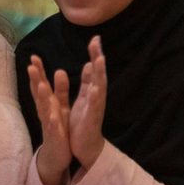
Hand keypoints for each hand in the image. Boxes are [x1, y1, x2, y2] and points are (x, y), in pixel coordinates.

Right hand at [27, 54, 71, 184]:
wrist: (57, 154)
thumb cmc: (58, 128)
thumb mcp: (59, 107)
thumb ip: (60, 90)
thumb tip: (59, 70)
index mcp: (48, 103)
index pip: (40, 84)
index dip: (37, 71)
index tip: (34, 57)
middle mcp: (45, 111)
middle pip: (38, 94)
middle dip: (35, 80)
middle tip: (30, 66)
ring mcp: (48, 123)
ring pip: (43, 109)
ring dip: (41, 98)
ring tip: (40, 85)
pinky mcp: (54, 136)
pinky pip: (53, 128)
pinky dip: (52, 122)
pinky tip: (52, 117)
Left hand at [68, 36, 106, 167]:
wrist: (84, 147)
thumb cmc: (83, 121)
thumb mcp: (84, 97)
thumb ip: (87, 81)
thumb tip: (91, 62)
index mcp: (91, 92)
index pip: (94, 70)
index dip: (95, 54)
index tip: (95, 37)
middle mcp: (96, 98)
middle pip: (99, 75)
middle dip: (98, 59)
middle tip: (97, 43)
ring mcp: (95, 109)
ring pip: (99, 89)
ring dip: (99, 75)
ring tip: (98, 60)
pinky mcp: (91, 120)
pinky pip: (93, 108)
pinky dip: (95, 98)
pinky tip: (95, 88)